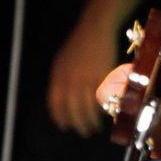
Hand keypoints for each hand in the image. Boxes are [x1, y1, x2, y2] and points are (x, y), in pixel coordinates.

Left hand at [47, 15, 124, 135]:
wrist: (95, 29)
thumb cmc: (79, 44)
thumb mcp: (62, 61)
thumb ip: (61, 79)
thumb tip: (63, 98)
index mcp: (58, 77)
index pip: (55, 104)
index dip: (60, 118)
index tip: (65, 126)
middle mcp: (70, 80)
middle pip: (72, 109)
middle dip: (77, 124)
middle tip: (83, 132)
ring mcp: (86, 79)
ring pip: (87, 107)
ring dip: (91, 121)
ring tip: (95, 128)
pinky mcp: (101, 77)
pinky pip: (101, 98)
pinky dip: (103, 109)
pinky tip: (106, 114)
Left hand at [96, 24, 160, 160]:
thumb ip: (156, 42)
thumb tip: (140, 42)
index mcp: (148, 114)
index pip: (107, 93)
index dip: (124, 74)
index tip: (140, 69)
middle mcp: (156, 142)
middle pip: (130, 111)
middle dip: (143, 94)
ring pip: (150, 127)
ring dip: (158, 112)